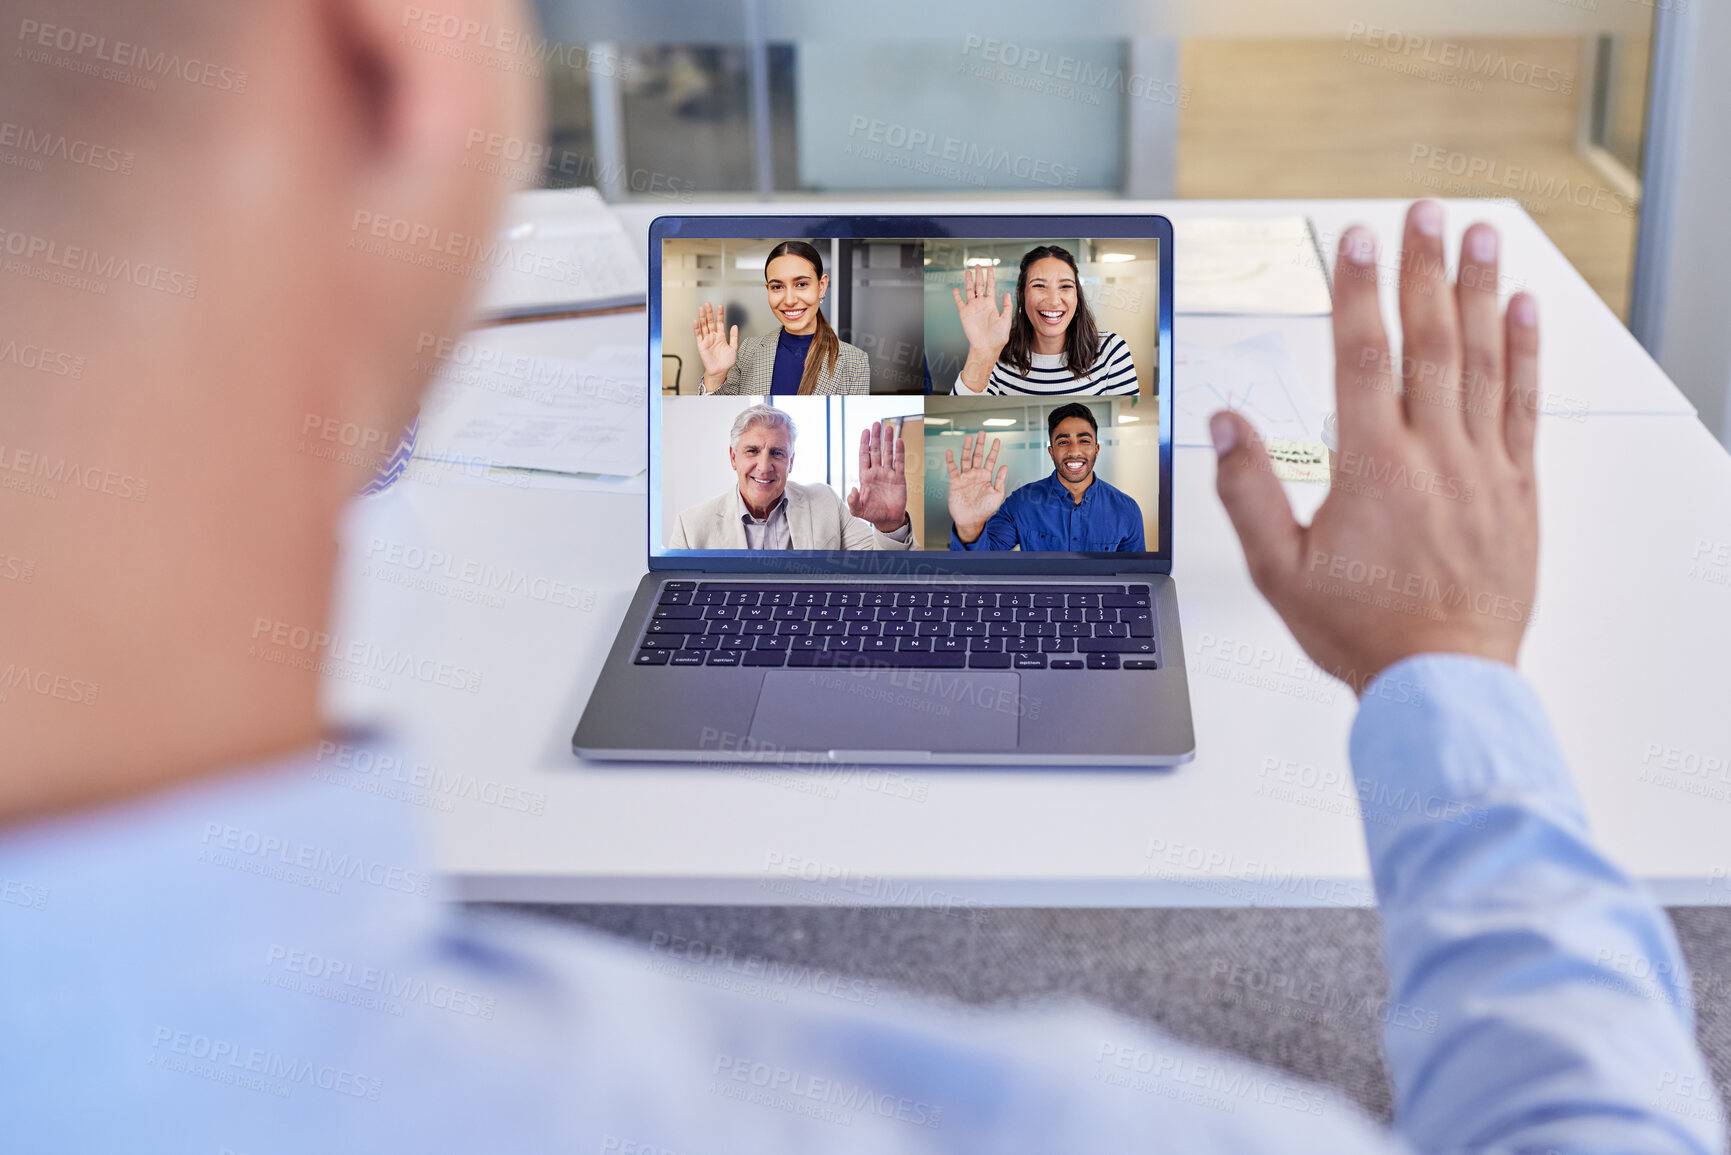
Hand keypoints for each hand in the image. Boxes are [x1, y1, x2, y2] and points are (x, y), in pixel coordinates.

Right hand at [693, 302, 737, 390]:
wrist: (720, 371)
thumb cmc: (727, 362)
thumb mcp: (734, 348)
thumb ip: (733, 337)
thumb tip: (734, 326)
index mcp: (721, 337)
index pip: (720, 322)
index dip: (720, 314)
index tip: (720, 306)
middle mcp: (713, 337)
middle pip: (710, 322)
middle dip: (709, 313)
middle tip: (708, 304)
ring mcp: (707, 340)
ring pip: (704, 326)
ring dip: (702, 317)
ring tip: (701, 309)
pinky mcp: (701, 345)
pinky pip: (698, 335)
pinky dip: (697, 328)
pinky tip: (696, 321)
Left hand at [847, 419, 908, 532]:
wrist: (888, 520)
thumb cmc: (872, 514)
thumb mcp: (858, 510)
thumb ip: (853, 500)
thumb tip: (852, 488)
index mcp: (865, 477)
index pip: (864, 456)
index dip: (864, 443)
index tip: (865, 431)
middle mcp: (876, 472)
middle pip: (876, 450)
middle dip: (875, 437)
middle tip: (876, 424)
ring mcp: (888, 474)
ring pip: (888, 453)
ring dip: (888, 441)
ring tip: (888, 428)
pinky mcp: (899, 478)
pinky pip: (899, 462)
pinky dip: (900, 452)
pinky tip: (899, 441)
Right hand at [945, 433, 1008, 543]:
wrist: (972, 521)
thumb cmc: (985, 511)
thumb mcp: (998, 495)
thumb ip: (1001, 480)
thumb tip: (1005, 466)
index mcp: (986, 477)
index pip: (991, 460)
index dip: (994, 450)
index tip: (996, 440)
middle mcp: (975, 475)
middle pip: (977, 455)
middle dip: (980, 444)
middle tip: (982, 433)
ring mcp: (965, 478)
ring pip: (966, 459)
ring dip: (967, 448)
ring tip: (969, 437)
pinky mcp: (955, 482)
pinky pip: (952, 469)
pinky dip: (950, 460)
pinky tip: (949, 452)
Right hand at [951, 265, 1013, 392]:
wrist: (986, 348)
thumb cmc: (998, 338)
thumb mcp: (1006, 320)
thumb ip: (1007, 306)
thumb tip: (1007, 293)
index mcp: (991, 305)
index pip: (991, 287)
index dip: (990, 277)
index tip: (990, 268)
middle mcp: (981, 305)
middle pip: (979, 286)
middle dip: (979, 275)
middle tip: (978, 266)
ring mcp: (972, 308)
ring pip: (969, 291)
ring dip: (968, 281)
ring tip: (968, 272)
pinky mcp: (964, 314)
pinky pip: (959, 302)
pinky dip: (957, 296)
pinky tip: (956, 289)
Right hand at [1211, 200, 1539, 693]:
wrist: (1445, 680)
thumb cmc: (1363, 631)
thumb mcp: (1279, 569)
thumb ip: (1247, 491)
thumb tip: (1226, 424)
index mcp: (1372, 466)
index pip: (1363, 355)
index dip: (1359, 290)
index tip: (1358, 240)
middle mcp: (1433, 454)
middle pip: (1429, 340)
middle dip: (1424, 268)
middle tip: (1424, 214)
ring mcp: (1481, 467)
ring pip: (1483, 360)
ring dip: (1480, 291)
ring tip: (1482, 237)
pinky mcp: (1516, 488)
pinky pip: (1524, 405)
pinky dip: (1525, 353)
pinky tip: (1523, 311)